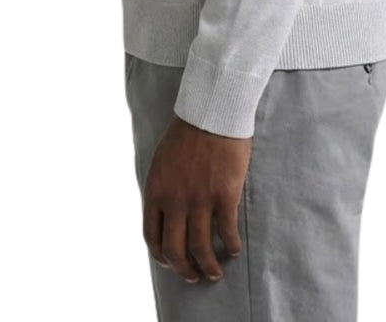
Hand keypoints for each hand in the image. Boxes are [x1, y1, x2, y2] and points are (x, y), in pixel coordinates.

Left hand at [142, 111, 251, 282]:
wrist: (212, 110)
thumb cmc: (187, 131)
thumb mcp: (161, 160)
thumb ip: (161, 188)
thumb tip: (164, 212)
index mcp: (156, 190)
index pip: (152, 236)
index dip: (161, 256)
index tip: (170, 262)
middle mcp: (174, 200)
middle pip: (175, 250)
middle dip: (184, 269)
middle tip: (193, 276)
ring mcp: (199, 199)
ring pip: (201, 248)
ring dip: (208, 266)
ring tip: (215, 272)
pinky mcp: (224, 195)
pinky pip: (226, 232)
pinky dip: (230, 246)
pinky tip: (234, 249)